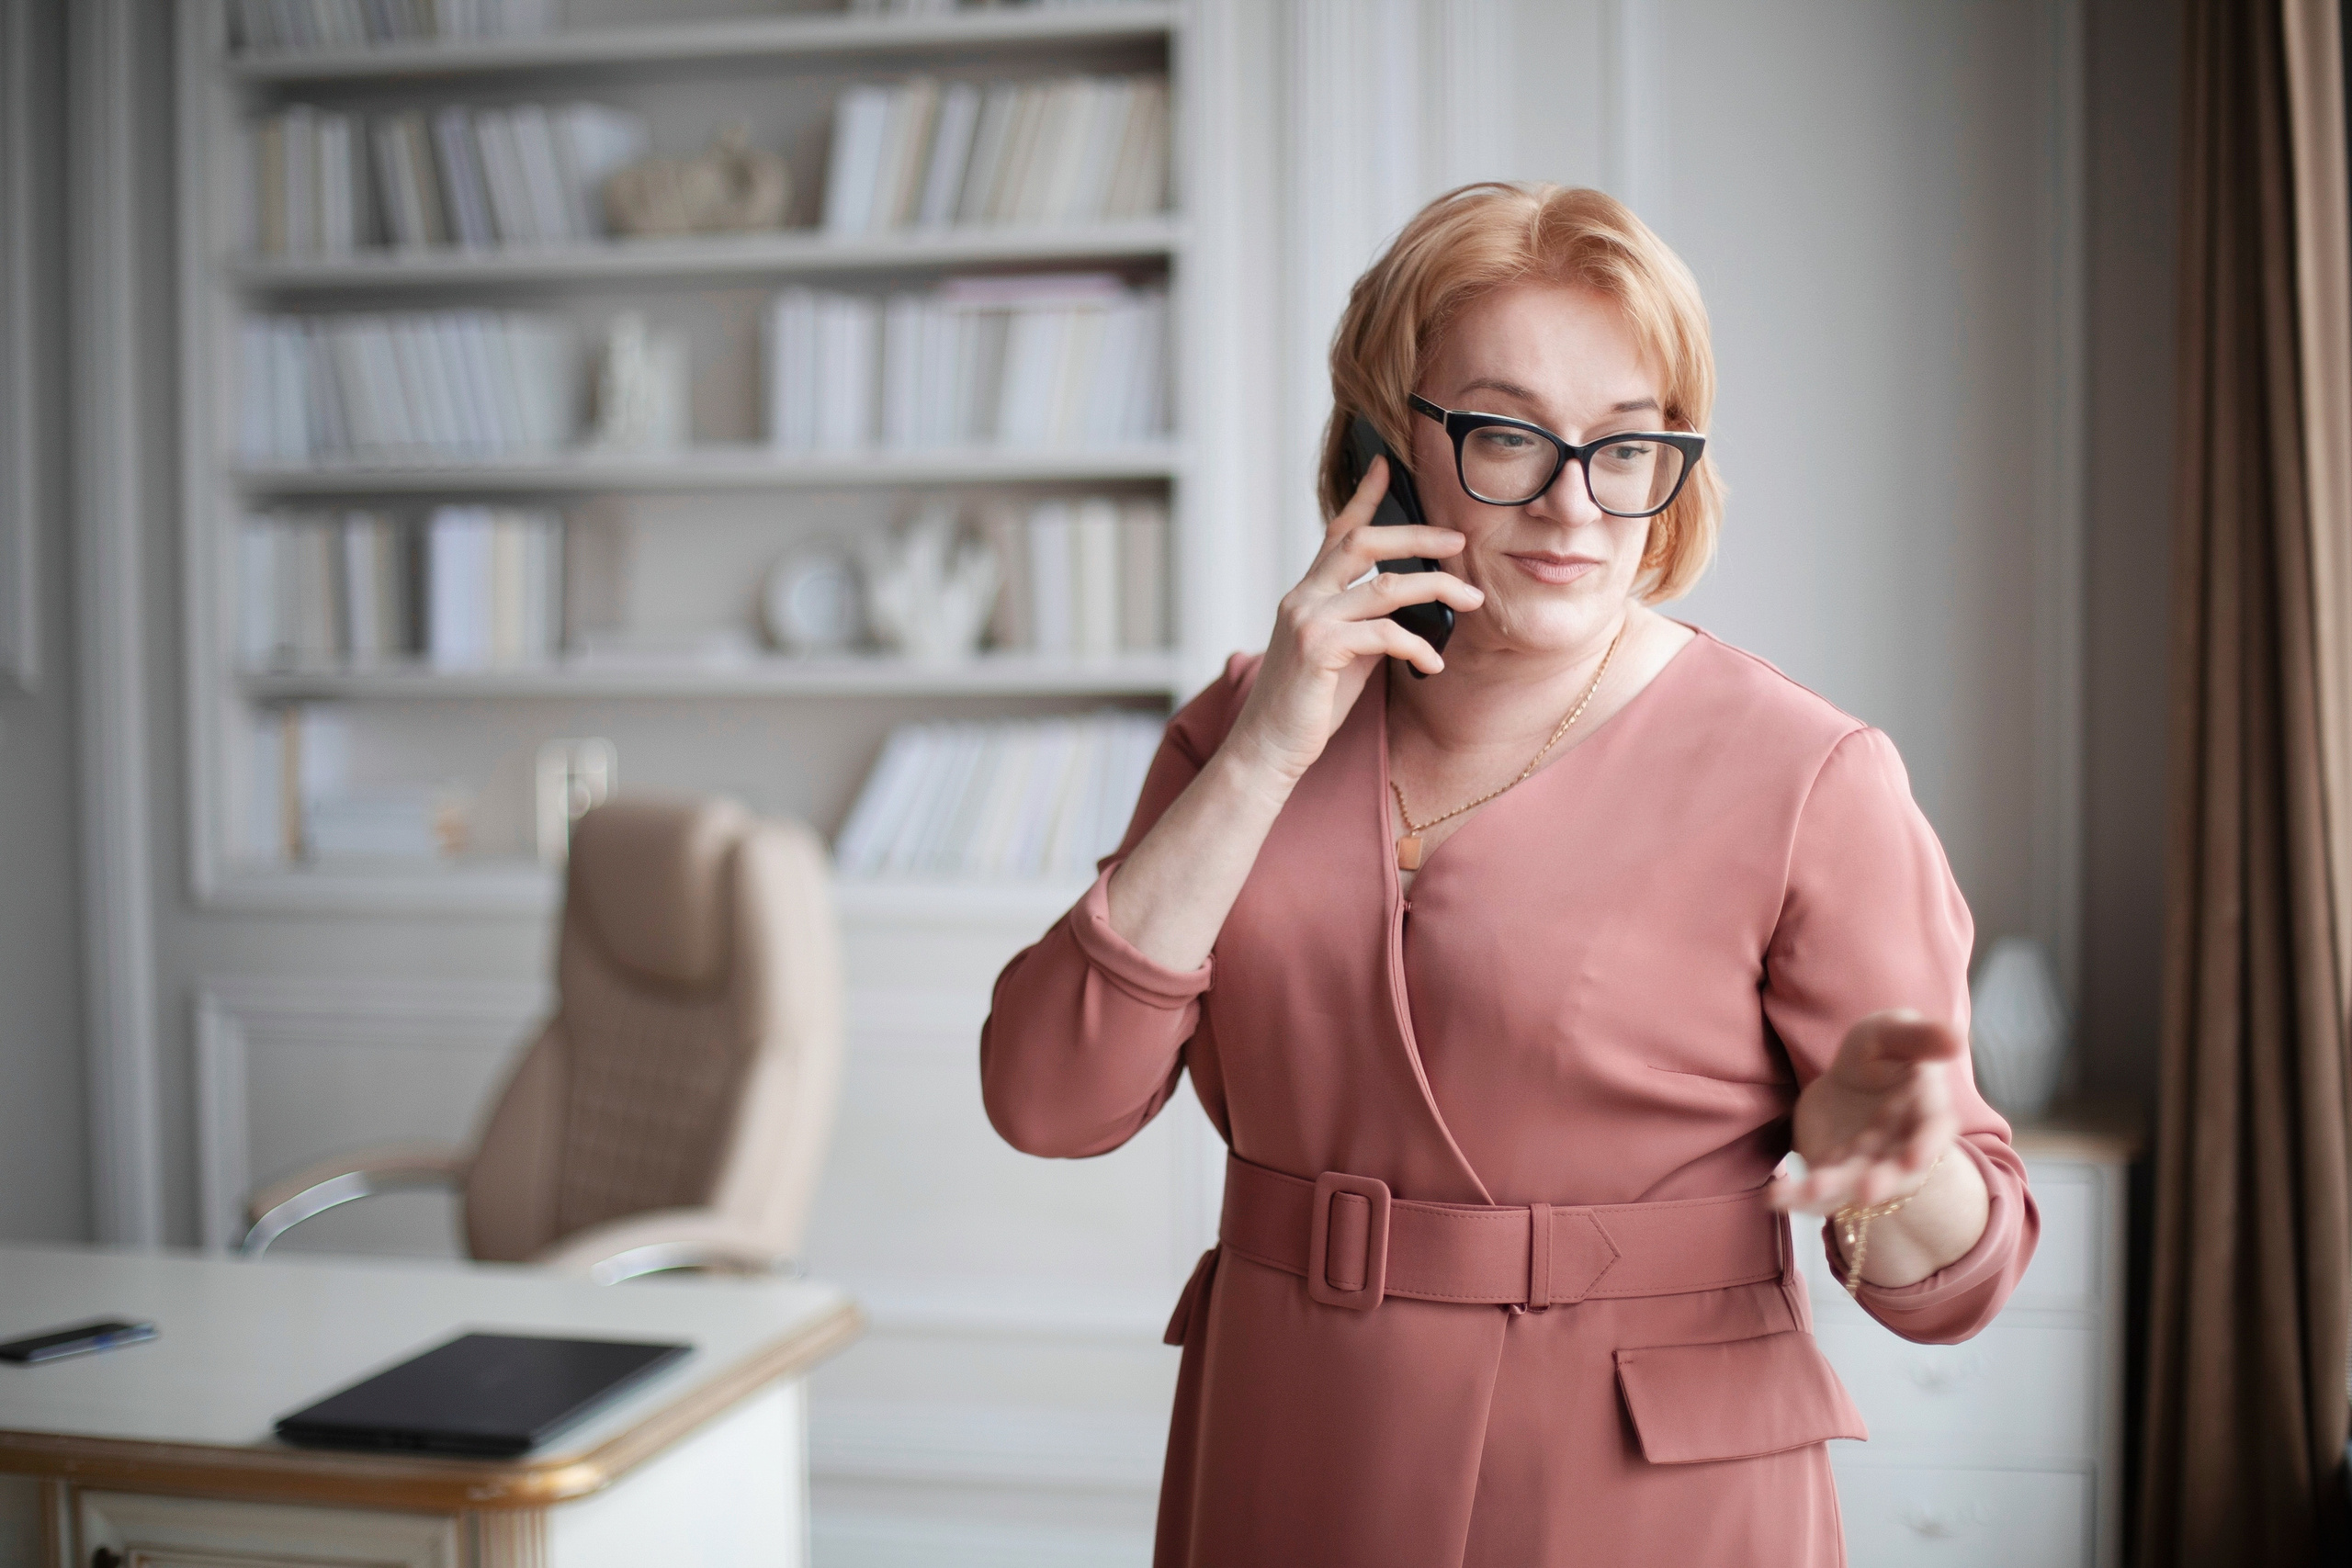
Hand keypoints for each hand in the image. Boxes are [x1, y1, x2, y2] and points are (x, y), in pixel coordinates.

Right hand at [1221, 457, 1485, 785]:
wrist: (1267, 749)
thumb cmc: (1308, 707)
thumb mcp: (1339, 655)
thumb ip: (1363, 624)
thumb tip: (1408, 610)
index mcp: (1307, 594)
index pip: (1336, 533)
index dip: (1363, 497)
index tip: (1385, 466)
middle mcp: (1303, 598)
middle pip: (1363, 543)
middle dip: (1417, 536)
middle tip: (1459, 540)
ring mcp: (1308, 620)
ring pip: (1385, 586)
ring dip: (1437, 589)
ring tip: (1472, 599)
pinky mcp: (1318, 649)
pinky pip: (1384, 633)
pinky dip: (1419, 645)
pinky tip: (1435, 663)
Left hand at [1768, 1010, 1962, 1216]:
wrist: (1850, 1079)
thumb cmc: (1881, 1052)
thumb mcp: (1894, 1033)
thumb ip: (1919, 1037)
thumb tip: (1955, 1038)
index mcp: (1925, 1114)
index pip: (1932, 1132)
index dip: (1925, 1146)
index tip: (1915, 1159)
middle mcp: (1900, 1148)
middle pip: (1896, 1171)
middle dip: (1884, 1182)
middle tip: (1867, 1191)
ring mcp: (1867, 1166)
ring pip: (1853, 1184)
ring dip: (1834, 1190)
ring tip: (1809, 1190)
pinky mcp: (1834, 1173)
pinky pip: (1817, 1191)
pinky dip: (1797, 1196)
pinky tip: (1775, 1197)